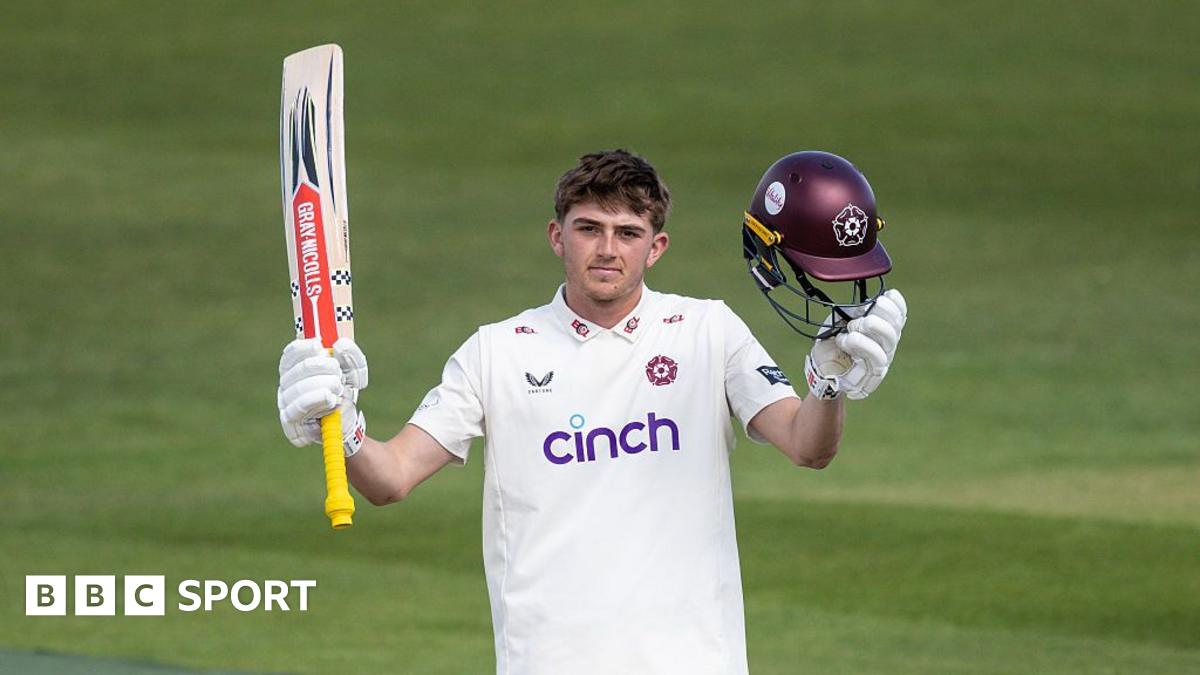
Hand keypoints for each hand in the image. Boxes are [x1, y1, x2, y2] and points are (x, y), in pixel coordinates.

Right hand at [277, 337, 368, 455]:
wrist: (344, 422)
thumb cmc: (343, 392)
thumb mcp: (353, 371)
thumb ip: (351, 355)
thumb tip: (339, 345)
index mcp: (296, 366)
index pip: (292, 353)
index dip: (304, 347)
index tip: (320, 346)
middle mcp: (286, 382)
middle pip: (301, 368)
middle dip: (325, 368)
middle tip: (339, 375)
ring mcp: (285, 401)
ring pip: (300, 387)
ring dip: (326, 385)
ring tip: (339, 389)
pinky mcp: (290, 420)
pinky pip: (300, 407)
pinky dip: (319, 401)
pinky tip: (331, 400)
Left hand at [805, 289, 906, 399]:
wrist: (822, 371)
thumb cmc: (831, 345)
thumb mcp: (838, 323)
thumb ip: (851, 312)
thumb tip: (862, 303)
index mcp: (881, 328)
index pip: (898, 315)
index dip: (896, 304)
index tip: (887, 295)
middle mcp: (886, 342)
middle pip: (897, 325)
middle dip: (884, 313)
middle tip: (869, 310)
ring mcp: (883, 357)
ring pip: (891, 339)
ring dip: (874, 328)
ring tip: (852, 327)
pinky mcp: (876, 372)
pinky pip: (878, 357)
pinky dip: (862, 344)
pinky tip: (846, 340)